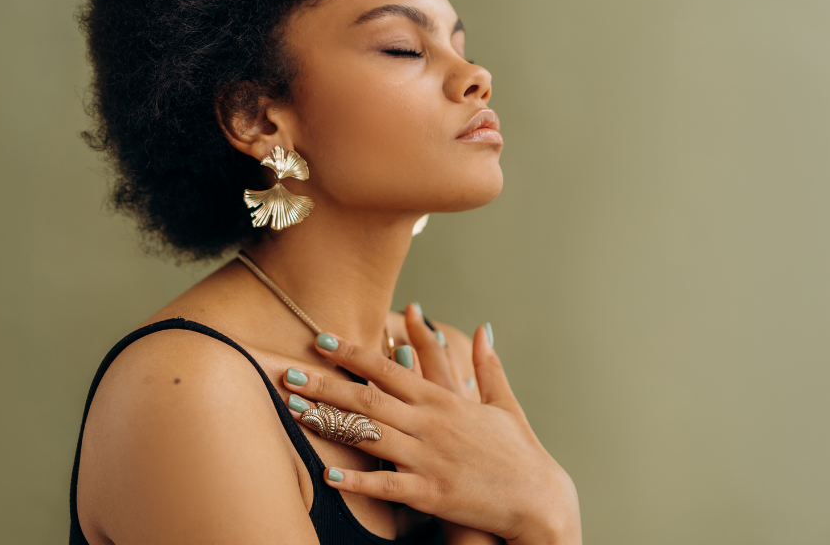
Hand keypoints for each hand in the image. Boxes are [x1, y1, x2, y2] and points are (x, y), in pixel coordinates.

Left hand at [281, 322, 581, 543]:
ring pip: (370, 435)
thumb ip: (488, 366)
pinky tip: (330, 474)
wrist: (539, 502)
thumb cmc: (520, 454)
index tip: (322, 339)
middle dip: (326, 384)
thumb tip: (483, 328)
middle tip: (289, 372)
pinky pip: (387, 485)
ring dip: (329, 423)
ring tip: (296, 411)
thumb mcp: (504, 404)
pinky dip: (358, 480)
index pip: (390, 368)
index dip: (353, 353)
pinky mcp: (431, 492)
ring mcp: (430, 458)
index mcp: (446, 400)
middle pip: (369, 398)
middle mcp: (432, 424)